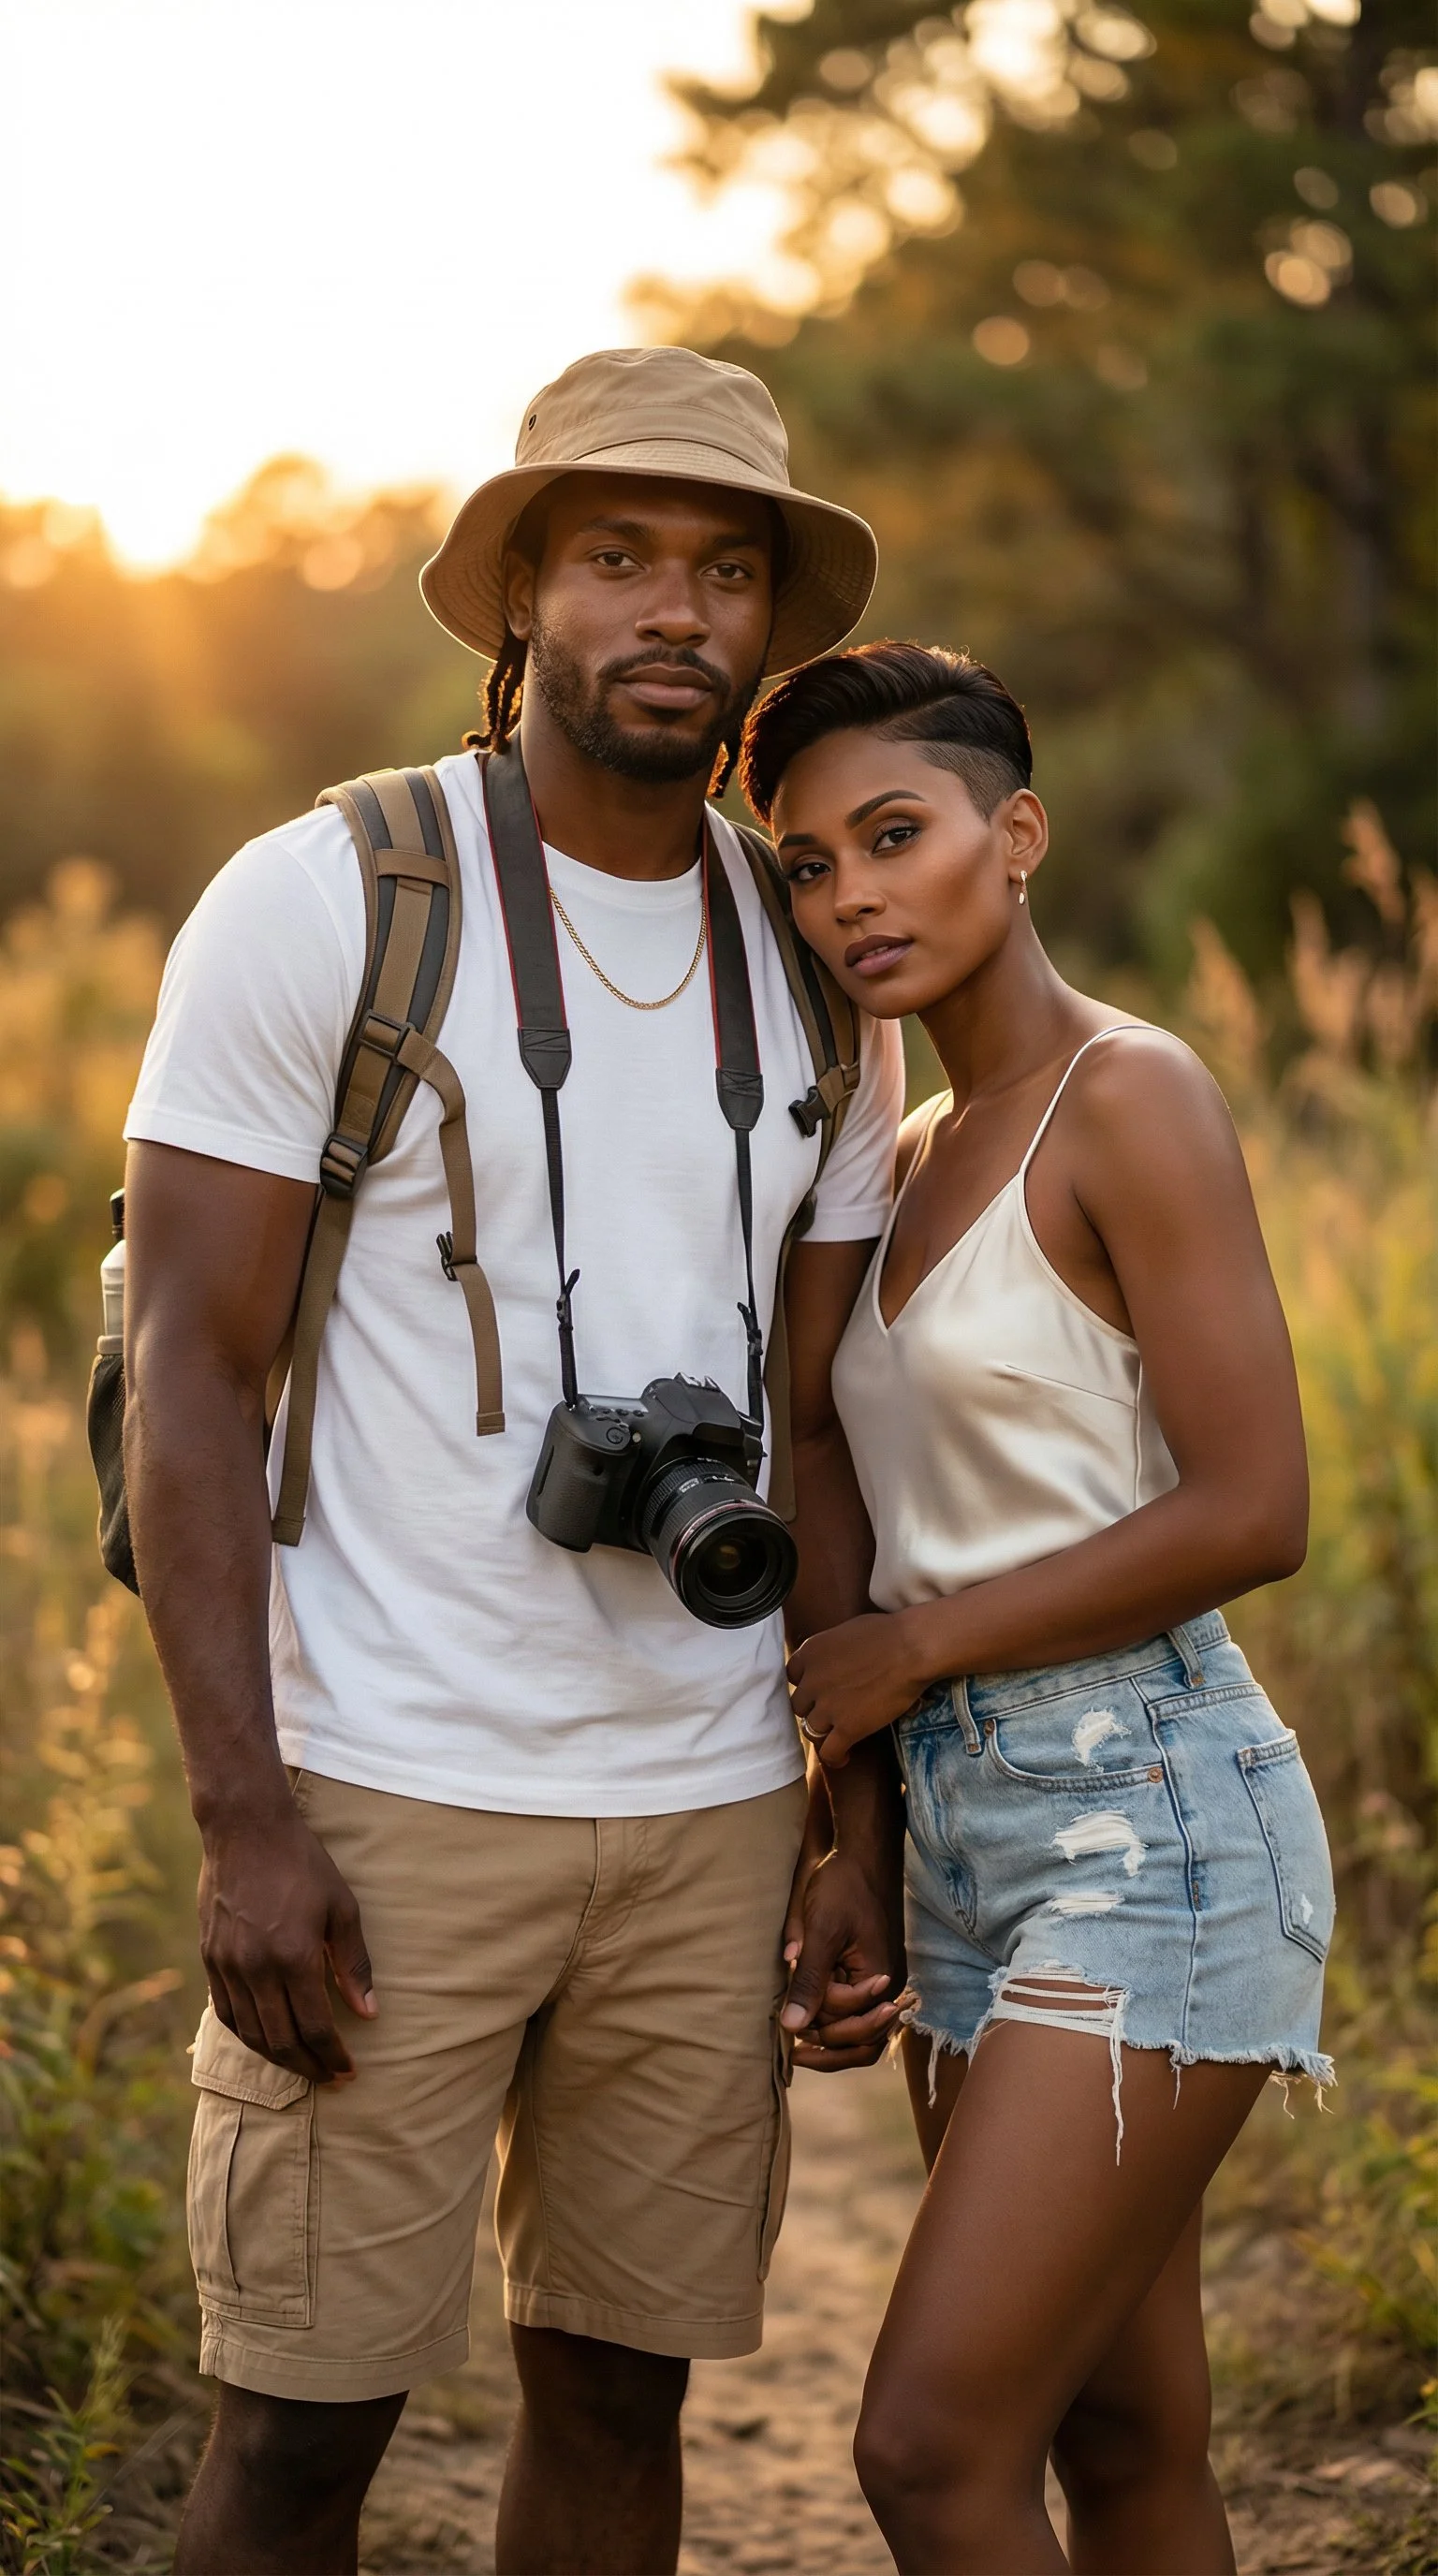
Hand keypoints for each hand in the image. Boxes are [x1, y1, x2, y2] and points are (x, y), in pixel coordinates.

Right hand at [198, 1804, 376, 2084]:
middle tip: (330, 2078)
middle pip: (281, 2040)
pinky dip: (247, 2035)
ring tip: (302, 2065)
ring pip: (250, 2033)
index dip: (333, 2057)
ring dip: (277, 2058)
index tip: (349, 2072)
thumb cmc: (302, 1864)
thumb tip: (368, 2013)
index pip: (314, 2028)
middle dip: (308, 2066)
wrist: (246, 1829)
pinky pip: (226, 2012)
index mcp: (294, 1956)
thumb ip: (353, 1964)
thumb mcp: (342, 1908)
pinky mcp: (209, 1958)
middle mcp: (256, 1968)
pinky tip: (265, 2039)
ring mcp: (228, 1965)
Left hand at [781, 1847, 905, 2071]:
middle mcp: (887, 1985)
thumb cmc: (842, 1886)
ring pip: (860, 2028)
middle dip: (829, 2047)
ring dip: (831, 2034)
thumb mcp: (821, 1931)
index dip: (819, 2024)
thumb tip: (792, 2026)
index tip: (789, 2021)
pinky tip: (810, 2014)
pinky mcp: (871, 1969)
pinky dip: (834, 2016)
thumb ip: (809, 1981)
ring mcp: (881, 1978)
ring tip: (797, 2037)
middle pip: (864, 2040)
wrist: (860, 1853)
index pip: (851, 2028)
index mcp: (880, 1979)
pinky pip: (857, 2007)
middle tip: (792, 2049)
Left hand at [787, 1610, 927, 1769]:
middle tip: (832, 1711)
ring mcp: (827, 1706)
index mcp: (810, 1652)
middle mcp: (812, 1680)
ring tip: (838, 1735)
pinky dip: (835, 1757)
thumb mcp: (845, 1632)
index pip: (792, 1676)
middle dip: (814, 1708)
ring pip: (811, 1729)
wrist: (911, 1649)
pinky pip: (829, 1752)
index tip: (819, 1690)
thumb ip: (831, 1650)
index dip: (806, 1685)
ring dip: (824, 1732)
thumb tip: (835, 1660)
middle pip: (799, 1705)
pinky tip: (844, 1757)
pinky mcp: (847, 1728)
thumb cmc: (888, 1633)